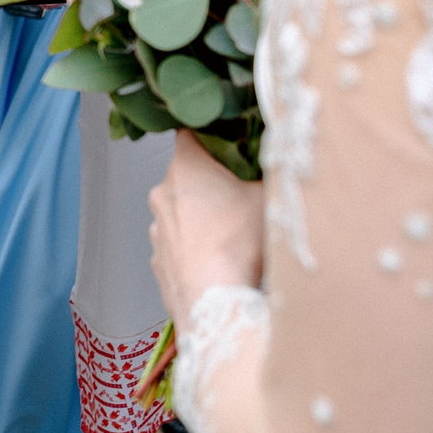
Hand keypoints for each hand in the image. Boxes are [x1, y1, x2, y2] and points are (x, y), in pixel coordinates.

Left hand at [150, 130, 266, 320]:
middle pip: (186, 173)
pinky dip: (193, 246)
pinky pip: (178, 243)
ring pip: (180, 210)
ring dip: (200, 215)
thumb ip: (269, 174)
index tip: (227, 140)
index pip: (189, 132)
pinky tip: (217, 258)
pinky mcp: (158, 259)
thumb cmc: (237, 243)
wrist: (213, 300)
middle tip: (238, 191)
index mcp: (185, 166)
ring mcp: (156, 228)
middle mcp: (162, 192)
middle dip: (210, 180)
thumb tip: (276, 166)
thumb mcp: (267, 197)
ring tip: (230, 233)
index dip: (210, 134)